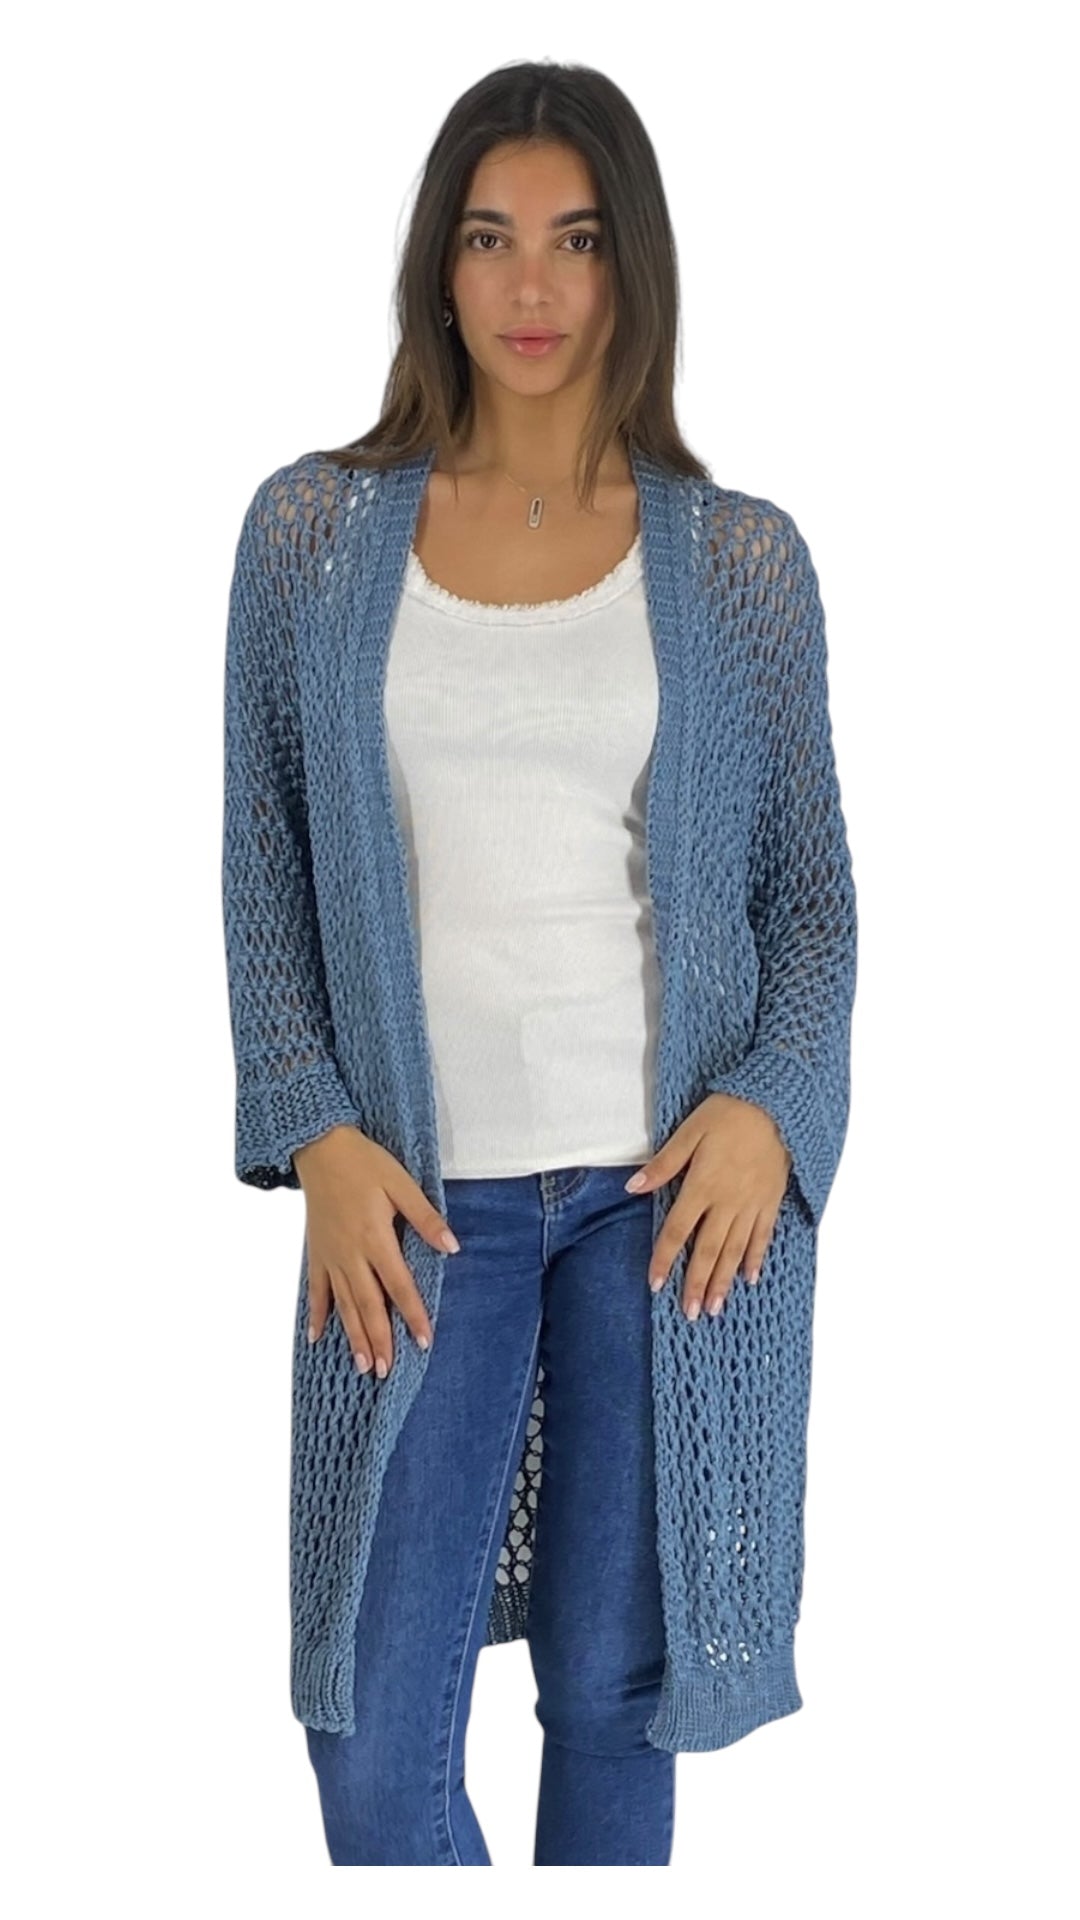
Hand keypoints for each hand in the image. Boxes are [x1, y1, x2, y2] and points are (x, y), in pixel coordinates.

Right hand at [294, 1126, 459, 1377]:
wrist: (319, 1146)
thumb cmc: (363, 1162)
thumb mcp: (401, 1183)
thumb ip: (425, 1217)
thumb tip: (452, 1247)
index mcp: (375, 1238)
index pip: (399, 1285)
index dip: (413, 1315)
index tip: (423, 1342)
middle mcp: (351, 1254)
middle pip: (368, 1305)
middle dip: (380, 1340)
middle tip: (388, 1371)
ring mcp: (330, 1256)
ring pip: (344, 1304)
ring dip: (353, 1336)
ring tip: (363, 1365)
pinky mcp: (316, 1252)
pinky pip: (315, 1289)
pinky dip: (316, 1314)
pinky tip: (317, 1337)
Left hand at [625, 1094, 792, 1318]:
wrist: (774, 1103)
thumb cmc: (727, 1113)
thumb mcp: (688, 1132)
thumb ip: (664, 1164)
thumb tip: (633, 1188)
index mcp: (702, 1186)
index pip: (678, 1231)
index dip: (665, 1259)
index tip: (655, 1284)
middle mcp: (727, 1202)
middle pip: (708, 1250)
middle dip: (697, 1283)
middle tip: (690, 1314)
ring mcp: (752, 1204)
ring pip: (735, 1250)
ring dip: (723, 1281)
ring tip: (714, 1308)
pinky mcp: (771, 1200)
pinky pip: (763, 1236)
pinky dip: (756, 1258)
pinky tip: (749, 1278)